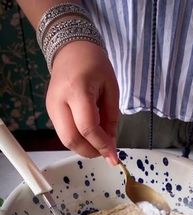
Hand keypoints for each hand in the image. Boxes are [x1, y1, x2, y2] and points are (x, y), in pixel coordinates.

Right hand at [46, 41, 118, 164]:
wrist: (71, 50)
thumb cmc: (95, 65)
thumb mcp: (111, 88)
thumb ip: (111, 118)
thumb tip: (110, 144)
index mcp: (77, 89)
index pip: (87, 127)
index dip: (101, 145)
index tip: (114, 157)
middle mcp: (59, 101)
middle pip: (71, 139)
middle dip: (90, 151)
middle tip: (106, 152)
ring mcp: (51, 108)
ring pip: (66, 140)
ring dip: (84, 148)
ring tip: (100, 144)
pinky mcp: (50, 113)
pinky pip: (64, 134)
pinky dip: (79, 141)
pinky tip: (90, 136)